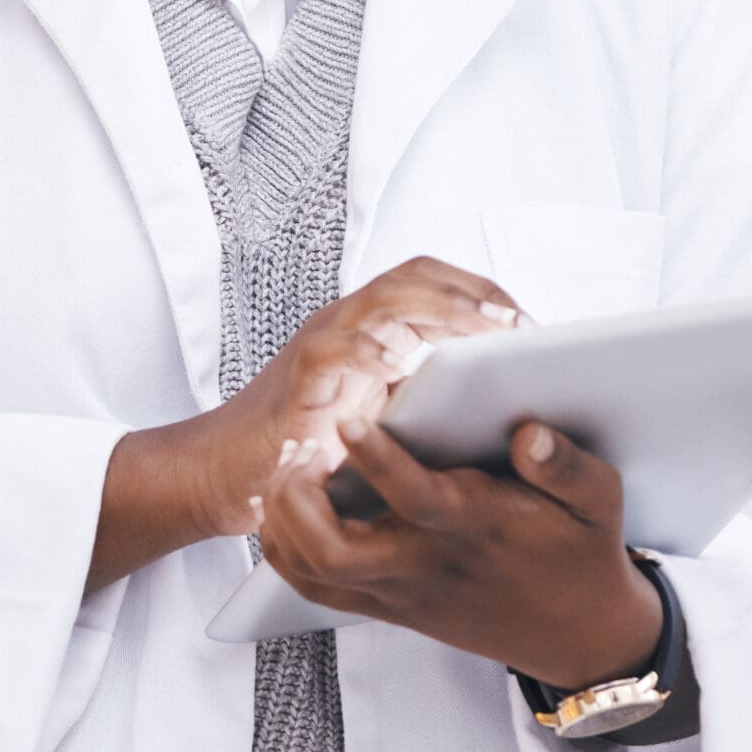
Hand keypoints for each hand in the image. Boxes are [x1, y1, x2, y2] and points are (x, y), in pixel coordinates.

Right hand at [85, 257, 519, 591]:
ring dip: (440, 310)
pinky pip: (335, 350)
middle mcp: (345, 324)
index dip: (481, 292)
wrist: (222, 473)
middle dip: (473, 293)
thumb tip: (498, 402)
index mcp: (369, 328)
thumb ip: (419, 396)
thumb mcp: (376, 417)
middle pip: (414, 278)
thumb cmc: (305, 449)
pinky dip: (370, 351)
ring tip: (486, 329)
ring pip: (383, 301)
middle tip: (520, 323)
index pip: (429, 281)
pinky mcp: (298, 380)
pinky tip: (401, 364)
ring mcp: (320, 345)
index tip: (528, 321)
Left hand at [254, 418, 662, 691]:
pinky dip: (287, 548)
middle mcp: (426, 563)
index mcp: (475, 527)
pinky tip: (288, 505)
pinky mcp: (390, 607)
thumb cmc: (581, 551)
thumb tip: (529, 433)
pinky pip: (317, 588)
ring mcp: (401, 591)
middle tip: (296, 448)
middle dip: (298, 499)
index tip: (350, 418)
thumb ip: (567, 466)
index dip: (377, 459)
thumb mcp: (599, 501)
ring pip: (314, 571)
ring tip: (287, 467)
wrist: (578, 636)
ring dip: (283, 519)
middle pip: (335, 551)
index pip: (414, 498)